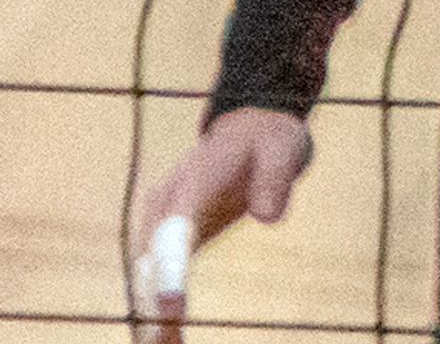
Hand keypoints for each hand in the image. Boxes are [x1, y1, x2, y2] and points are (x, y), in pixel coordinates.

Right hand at [131, 109, 311, 341]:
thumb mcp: (282, 146)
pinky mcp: (172, 238)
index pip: (173, 234)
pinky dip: (159, 309)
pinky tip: (169, 338)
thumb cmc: (269, 138)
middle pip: (149, 264)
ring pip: (145, 277)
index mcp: (190, 183)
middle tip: (163, 342)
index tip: (172, 307)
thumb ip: (276, 178)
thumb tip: (270, 218)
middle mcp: (165, 206)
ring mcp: (162, 222)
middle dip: (153, 306)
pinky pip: (159, 278)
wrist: (251, 127)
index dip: (170, 272)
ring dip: (150, 315)